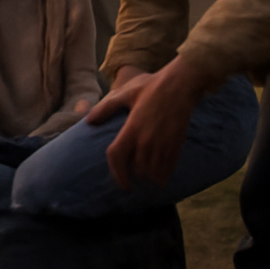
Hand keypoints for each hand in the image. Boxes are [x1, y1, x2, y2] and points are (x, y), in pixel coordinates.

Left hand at [93, 57, 208, 189]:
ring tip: (146, 178)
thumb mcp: (126, 94)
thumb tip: (89, 121)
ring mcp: (163, 143)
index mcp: (132, 128)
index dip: (117, 174)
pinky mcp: (176, 144)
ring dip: (148, 177)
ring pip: (153, 172)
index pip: (117, 156)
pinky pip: (169, 167)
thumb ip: (106, 108)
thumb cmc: (151, 87)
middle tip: (132, 178)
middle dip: (133, 175)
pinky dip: (164, 174)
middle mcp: (147, 139)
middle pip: (137, 169)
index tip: (122, 184)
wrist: (180, 85)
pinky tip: (161, 176)